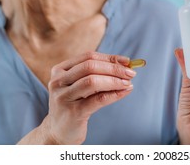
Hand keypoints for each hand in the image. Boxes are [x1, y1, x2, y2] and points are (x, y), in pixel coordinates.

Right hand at [19, 52, 135, 144]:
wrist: (59, 132)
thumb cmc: (74, 105)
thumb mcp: (80, 86)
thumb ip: (97, 75)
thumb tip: (125, 66)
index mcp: (60, 70)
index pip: (88, 56)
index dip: (109, 58)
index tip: (127, 61)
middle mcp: (58, 81)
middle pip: (90, 66)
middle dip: (114, 68)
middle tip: (131, 73)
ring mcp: (63, 97)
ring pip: (92, 81)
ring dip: (115, 80)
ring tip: (128, 83)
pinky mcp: (73, 113)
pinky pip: (98, 100)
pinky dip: (114, 94)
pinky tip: (124, 92)